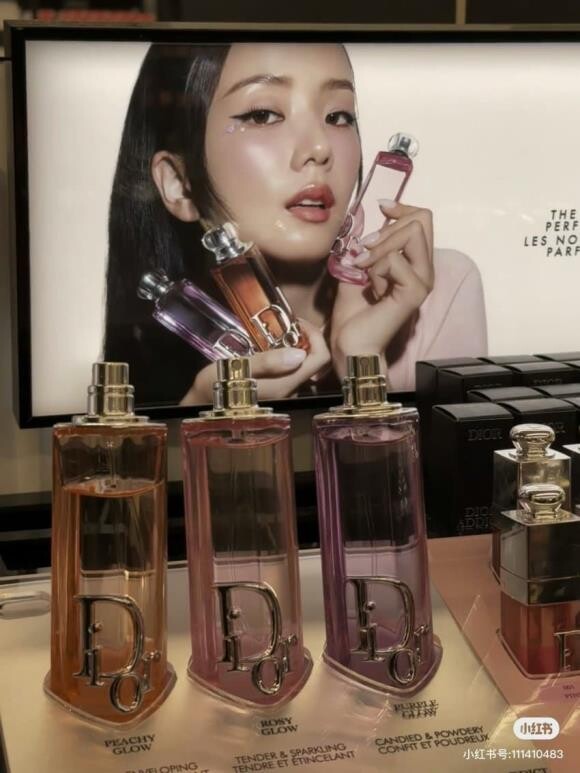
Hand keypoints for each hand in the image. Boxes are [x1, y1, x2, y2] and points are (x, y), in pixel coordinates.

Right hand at [180, 318, 329, 404]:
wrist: (201, 403)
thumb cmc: (216, 385)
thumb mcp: (237, 368)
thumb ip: (268, 362)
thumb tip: (299, 354)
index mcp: (284, 385)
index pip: (320, 360)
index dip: (315, 337)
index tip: (298, 323)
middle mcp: (290, 391)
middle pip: (315, 362)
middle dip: (307, 339)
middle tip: (288, 324)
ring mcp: (284, 392)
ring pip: (304, 365)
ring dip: (297, 346)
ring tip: (278, 332)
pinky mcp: (277, 391)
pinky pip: (292, 370)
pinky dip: (288, 354)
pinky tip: (271, 347)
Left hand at [330, 200, 433, 376]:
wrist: (351, 344)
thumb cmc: (353, 313)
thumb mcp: (355, 270)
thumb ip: (364, 247)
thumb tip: (361, 221)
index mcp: (414, 263)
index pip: (423, 219)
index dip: (402, 208)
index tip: (382, 207)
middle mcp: (424, 270)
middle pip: (421, 220)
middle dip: (386, 228)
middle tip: (364, 249)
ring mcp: (422, 281)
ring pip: (412, 233)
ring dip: (380, 246)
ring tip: (364, 268)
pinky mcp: (414, 292)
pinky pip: (394, 260)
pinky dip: (376, 269)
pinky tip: (372, 290)